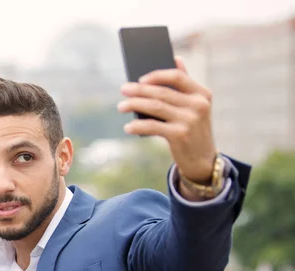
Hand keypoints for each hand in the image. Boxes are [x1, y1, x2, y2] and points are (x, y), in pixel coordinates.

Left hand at [117, 56, 216, 183]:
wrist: (202, 160)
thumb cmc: (193, 129)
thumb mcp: (193, 107)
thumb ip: (185, 85)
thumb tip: (175, 58)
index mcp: (202, 93)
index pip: (177, 77)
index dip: (157, 75)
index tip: (140, 78)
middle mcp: (198, 105)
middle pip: (161, 92)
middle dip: (139, 90)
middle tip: (123, 89)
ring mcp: (190, 120)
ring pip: (155, 107)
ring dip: (134, 105)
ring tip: (121, 106)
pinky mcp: (180, 135)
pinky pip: (153, 126)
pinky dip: (138, 126)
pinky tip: (128, 127)